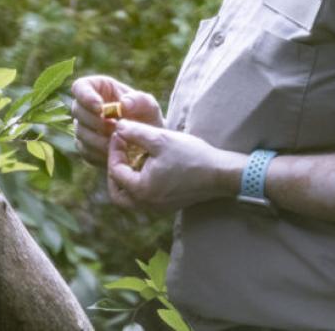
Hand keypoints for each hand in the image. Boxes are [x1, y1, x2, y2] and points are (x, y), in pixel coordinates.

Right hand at [70, 75, 162, 166]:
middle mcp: (86, 106)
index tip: (100, 109)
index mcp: (98, 88)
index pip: (80, 87)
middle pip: (77, 110)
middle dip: (96, 121)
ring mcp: (83, 126)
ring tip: (120, 141)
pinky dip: (100, 152)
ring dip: (99, 138)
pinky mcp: (85, 146)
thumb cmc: (147, 117)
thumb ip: (139, 100)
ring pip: (80, 132)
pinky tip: (115, 152)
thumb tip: (122, 104)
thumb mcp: (149, 106)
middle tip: (116, 128)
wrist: (147, 142)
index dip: (86, 97)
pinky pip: (85, 150)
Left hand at [107, 120, 241, 212]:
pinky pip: (144, 199)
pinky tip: (148, 166)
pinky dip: (139, 185)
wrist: (220, 174)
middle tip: (120, 152)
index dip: (114, 150)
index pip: (115, 171)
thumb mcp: (160, 138)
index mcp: (141, 190)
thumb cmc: (191, 156)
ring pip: (130, 198)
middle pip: (117, 194)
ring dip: (126, 180)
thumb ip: (135, 132)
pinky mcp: (168, 206)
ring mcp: (158, 208)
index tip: (120, 134)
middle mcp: (147, 204)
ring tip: (133, 159)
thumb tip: (118, 126)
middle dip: (115, 172)